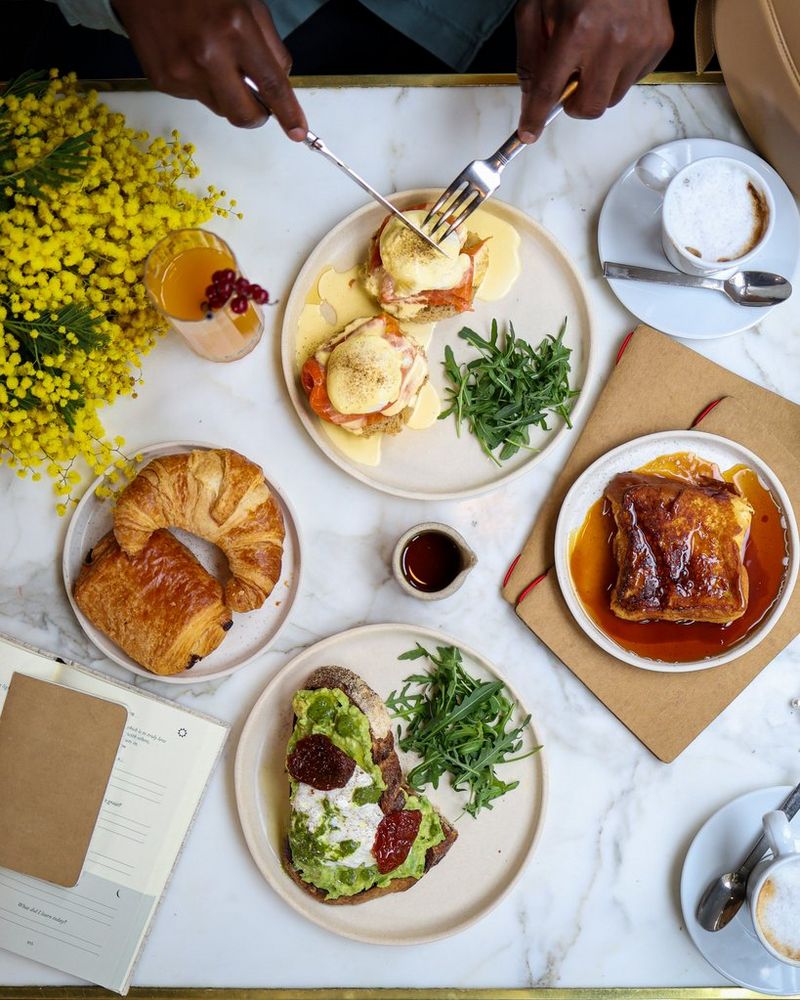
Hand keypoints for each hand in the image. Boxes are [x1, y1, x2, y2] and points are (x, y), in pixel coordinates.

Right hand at [113, 0, 307, 137]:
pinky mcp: (164, 81)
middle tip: (258, 102)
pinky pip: (196, 98)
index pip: (271, 85)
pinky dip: (202, 85)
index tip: (298, 132)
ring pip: (221, 109)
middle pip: (245, 115)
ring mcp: (183, 72)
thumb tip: (281, 84)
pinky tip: (191, 57)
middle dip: (257, 115)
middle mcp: (208, 56)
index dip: (288, 113)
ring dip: (227, 94)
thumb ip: (270, 47)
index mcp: (235, 30)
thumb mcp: (247, 5)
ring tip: (214, 60)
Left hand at [515, 0, 673, 140]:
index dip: (535, 117)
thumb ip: (531, 56)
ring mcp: (641, 42)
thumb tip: (532, 97)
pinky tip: (615, 43)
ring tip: (594, 52)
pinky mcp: (661, 41)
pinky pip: (635, 79)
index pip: (550, 91)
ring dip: (598, 85)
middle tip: (568, 85)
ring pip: (613, 96)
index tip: (529, 133)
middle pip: (590, 107)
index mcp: (576, 30)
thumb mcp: (537, 7)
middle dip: (574, 104)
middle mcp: (612, 39)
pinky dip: (620, 70)